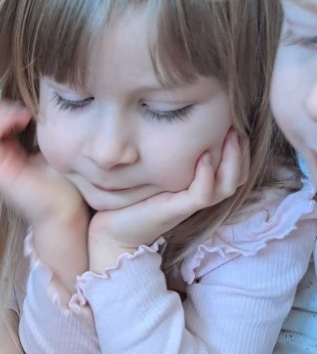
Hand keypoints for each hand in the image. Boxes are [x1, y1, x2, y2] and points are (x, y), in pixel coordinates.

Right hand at [0, 101, 86, 226]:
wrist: (66, 211)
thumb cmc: (64, 184)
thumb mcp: (50, 150)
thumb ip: (39, 133)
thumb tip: (38, 108)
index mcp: (8, 156)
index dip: (6, 111)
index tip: (29, 110)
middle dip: (1, 111)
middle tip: (25, 112)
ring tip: (23, 115)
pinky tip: (20, 121)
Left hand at [89, 130, 248, 271]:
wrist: (112, 231)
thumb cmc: (129, 199)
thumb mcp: (152, 172)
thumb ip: (166, 154)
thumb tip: (168, 121)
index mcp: (196, 187)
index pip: (232, 170)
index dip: (239, 149)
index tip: (234, 124)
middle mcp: (197, 196)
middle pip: (237, 177)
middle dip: (241, 152)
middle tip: (236, 127)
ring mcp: (188, 204)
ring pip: (227, 186)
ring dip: (232, 161)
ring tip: (229, 137)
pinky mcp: (176, 210)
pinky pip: (202, 195)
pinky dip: (207, 176)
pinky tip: (204, 158)